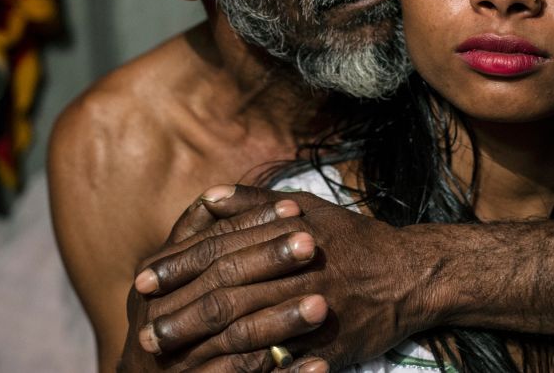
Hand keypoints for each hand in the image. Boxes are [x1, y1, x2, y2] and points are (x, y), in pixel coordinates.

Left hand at [131, 185, 428, 370]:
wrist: (411, 273)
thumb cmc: (352, 238)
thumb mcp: (307, 207)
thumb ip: (254, 204)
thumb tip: (206, 198)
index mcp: (288, 233)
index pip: (221, 248)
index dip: (179, 265)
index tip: (142, 279)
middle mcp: (299, 268)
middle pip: (228, 292)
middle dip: (181, 312)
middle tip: (144, 329)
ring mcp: (315, 308)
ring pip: (249, 328)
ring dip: (203, 343)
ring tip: (167, 354)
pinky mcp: (331, 345)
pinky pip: (285, 360)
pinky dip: (251, 368)